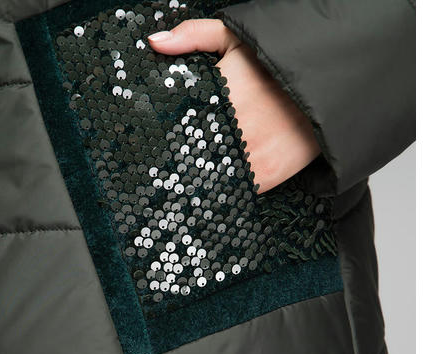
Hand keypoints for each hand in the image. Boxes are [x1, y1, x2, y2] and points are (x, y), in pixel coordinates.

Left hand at [148, 19, 319, 193]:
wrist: (329, 88)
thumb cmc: (278, 61)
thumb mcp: (238, 38)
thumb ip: (195, 35)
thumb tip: (155, 43)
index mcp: (219, 92)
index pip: (177, 119)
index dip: (166, 131)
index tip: (160, 137)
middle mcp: (233, 126)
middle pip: (190, 151)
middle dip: (182, 155)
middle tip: (176, 160)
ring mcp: (250, 154)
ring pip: (210, 174)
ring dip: (202, 175)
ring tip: (199, 171)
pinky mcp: (266, 175)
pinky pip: (235, 188)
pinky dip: (226, 186)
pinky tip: (223, 178)